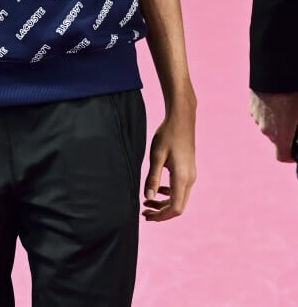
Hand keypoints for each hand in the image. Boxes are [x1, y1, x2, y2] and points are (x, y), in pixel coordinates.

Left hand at [142, 103, 196, 221]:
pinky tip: (158, 189)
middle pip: (178, 206)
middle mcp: (190, 179)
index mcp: (182, 178)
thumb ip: (152, 178)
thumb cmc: (167, 135)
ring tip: (147, 202)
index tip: (146, 216)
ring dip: (164, 203)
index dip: (161, 216)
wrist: (182, 119)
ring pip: (180, 199)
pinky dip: (169, 194)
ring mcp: (191, 175)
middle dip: (161, 212)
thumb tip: (148, 198)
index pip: (175, 208)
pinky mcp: (189, 170)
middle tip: (143, 212)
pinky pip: (181, 190)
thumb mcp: (156, 156)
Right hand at [249, 89, 297, 161]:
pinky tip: (277, 98)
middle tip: (293, 121)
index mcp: (280, 134)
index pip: (282, 156)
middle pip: (276, 139)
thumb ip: (297, 124)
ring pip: (268, 125)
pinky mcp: (252, 104)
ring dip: (275, 121)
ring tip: (285, 106)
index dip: (290, 156)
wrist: (274, 70)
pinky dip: (268, 111)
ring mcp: (257, 116)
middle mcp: (266, 129)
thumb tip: (296, 125)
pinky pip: (261, 114)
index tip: (295, 151)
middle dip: (284, 133)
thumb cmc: (292, 93)